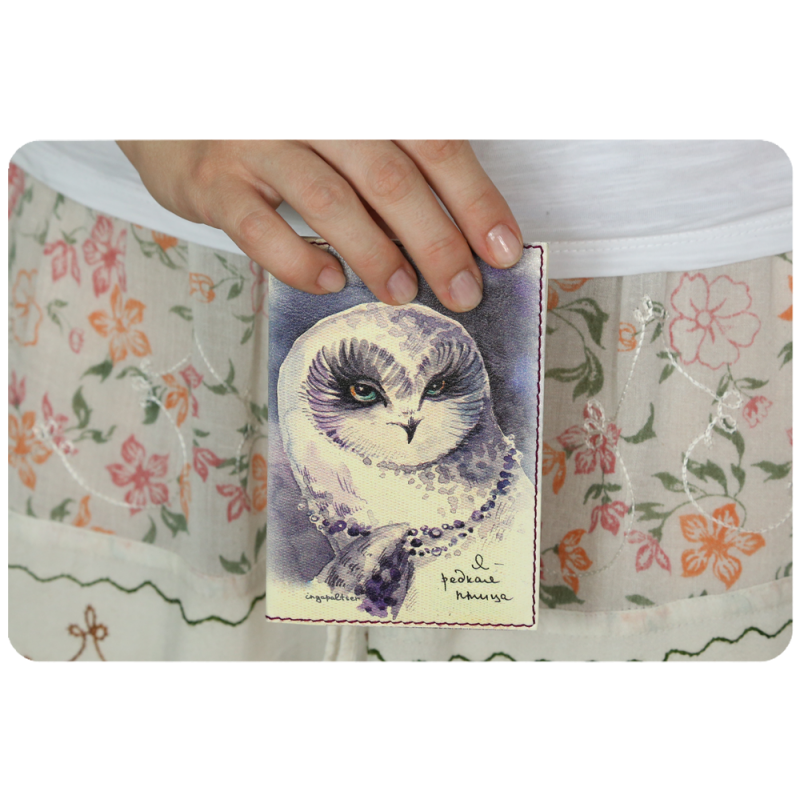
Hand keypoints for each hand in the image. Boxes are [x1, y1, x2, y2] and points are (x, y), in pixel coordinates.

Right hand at [116, 139, 522, 311]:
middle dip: (437, 241)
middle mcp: (314, 114)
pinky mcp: (217, 182)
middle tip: (463, 290)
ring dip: (376, 254)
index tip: (502, 250)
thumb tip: (450, 235)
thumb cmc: (276, 131)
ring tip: (402, 293)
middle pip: (392, 178)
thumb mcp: (341, 134)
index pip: (434, 147)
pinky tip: (328, 281)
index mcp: (359, 102)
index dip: (474, 201)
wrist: (179, 115)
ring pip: (332, 201)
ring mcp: (261, 144)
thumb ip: (388, 172)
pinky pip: (261, 227)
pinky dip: (299, 260)